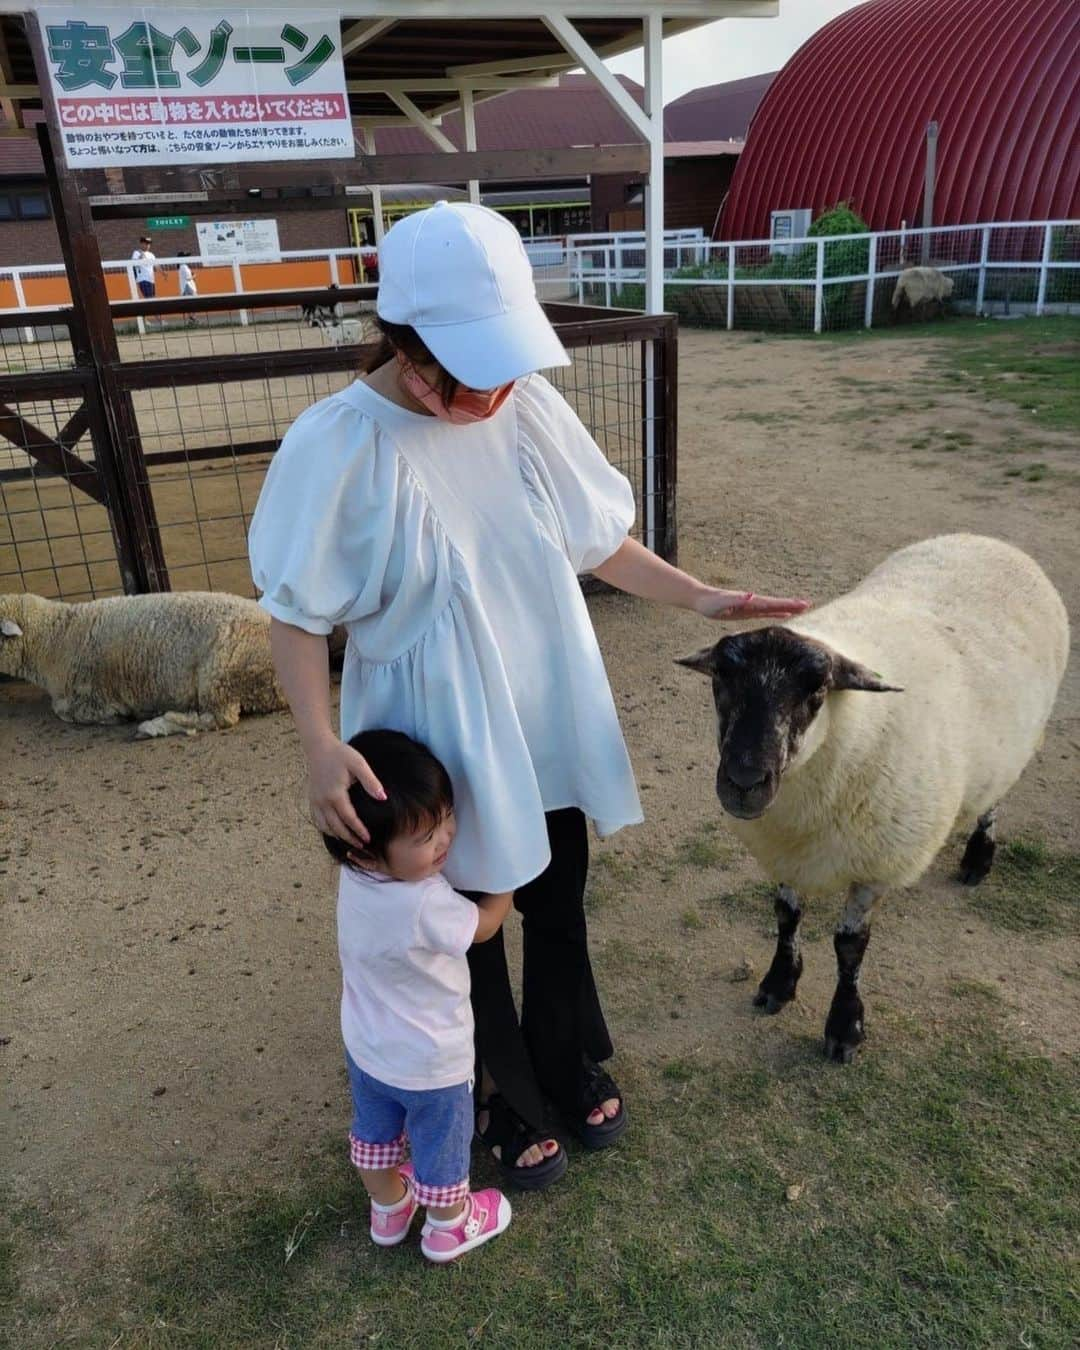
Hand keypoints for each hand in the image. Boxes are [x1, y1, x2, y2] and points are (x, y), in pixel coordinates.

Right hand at [306, 736, 384, 845]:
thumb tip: (383, 798)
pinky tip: (335, 831)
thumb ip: (371, 782)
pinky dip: (326, 828)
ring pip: (324, 826)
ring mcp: (315, 801)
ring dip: (337, 836)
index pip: (349, 819)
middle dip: (349, 838)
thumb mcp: (359, 764)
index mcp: (335, 794)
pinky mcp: (311, 799)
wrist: (319, 748)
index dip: (359, 830)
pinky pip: (317, 820)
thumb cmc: (341, 754)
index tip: (368, 839)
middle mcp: (323, 801)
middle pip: (336, 827)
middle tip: (361, 845)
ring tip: (349, 841)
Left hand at [692, 588, 811, 620]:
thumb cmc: (710, 603)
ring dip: (788, 608)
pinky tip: (784, 615)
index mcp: (750, 601)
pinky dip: (777, 613)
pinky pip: (766, 613)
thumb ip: (737, 599)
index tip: (802, 604)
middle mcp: (753, 602)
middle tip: (809, 605)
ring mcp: (751, 607)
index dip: (787, 604)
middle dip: (792, 604)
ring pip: (774, 608)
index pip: (772, 603)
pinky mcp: (747, 612)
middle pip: (776, 604)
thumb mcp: (722, 602)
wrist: (701, 599)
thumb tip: (750, 596)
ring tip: (803, 609)